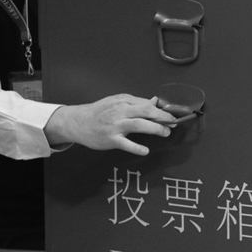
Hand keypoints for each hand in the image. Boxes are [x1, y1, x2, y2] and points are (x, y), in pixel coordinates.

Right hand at [44, 94, 176, 155]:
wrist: (78, 122)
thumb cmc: (99, 112)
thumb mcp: (117, 102)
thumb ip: (137, 103)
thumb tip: (155, 101)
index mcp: (123, 101)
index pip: (146, 104)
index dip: (161, 110)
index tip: (172, 116)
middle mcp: (120, 111)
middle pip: (145, 111)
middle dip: (162, 117)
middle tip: (173, 123)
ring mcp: (115, 125)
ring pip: (138, 125)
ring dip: (155, 128)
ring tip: (166, 133)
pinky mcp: (111, 139)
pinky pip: (126, 144)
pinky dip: (137, 148)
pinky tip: (146, 150)